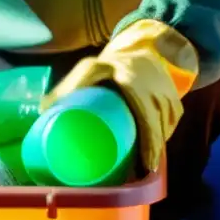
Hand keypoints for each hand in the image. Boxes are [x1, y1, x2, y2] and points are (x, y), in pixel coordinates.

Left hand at [41, 20, 198, 171]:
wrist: (144, 48)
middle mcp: (156, 91)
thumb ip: (70, 85)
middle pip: (158, 127)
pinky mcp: (175, 100)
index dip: (149, 144)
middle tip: (140, 170)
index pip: (147, 119)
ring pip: (167, 126)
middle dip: (151, 151)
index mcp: (135, 84)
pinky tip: (154, 149)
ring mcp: (168, 95)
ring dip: (157, 145)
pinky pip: (173, 122)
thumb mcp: (91, 68)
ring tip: (144, 164)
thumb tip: (44, 109)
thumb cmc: (114, 63)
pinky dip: (165, 135)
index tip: (145, 165)